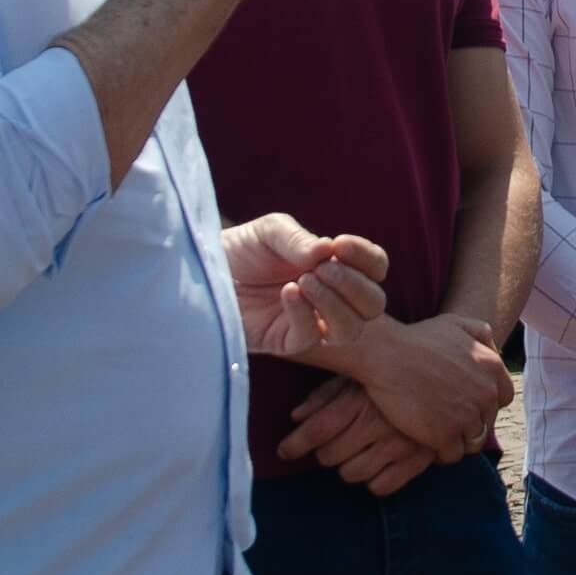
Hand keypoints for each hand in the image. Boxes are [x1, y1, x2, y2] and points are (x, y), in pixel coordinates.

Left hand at [223, 215, 388, 359]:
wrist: (200, 270)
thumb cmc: (240, 249)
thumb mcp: (269, 231)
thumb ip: (298, 239)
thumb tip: (327, 253)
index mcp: (334, 267)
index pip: (375, 269)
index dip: (367, 258)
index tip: (339, 244)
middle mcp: (329, 298)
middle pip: (375, 304)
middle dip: (354, 285)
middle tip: (322, 269)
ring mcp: (309, 323)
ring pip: (352, 330)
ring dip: (336, 304)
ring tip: (305, 281)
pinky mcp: (284, 342)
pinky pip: (309, 339)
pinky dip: (304, 314)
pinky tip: (286, 293)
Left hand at [279, 374, 437, 495]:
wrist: (449, 379)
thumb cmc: (394, 376)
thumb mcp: (359, 376)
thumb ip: (325, 395)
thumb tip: (296, 417)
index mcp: (361, 399)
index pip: (317, 430)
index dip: (294, 444)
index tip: (283, 451)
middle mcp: (378, 423)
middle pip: (330, 456)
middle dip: (323, 453)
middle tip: (328, 446)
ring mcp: (398, 445)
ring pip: (352, 474)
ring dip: (346, 467)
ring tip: (353, 454)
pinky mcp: (417, 461)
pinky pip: (382, 487)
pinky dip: (373, 481)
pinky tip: (376, 465)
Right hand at [347, 310, 514, 462]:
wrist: (386, 354)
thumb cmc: (416, 338)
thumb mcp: (455, 323)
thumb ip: (480, 333)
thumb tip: (493, 349)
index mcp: (492, 368)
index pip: (504, 397)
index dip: (485, 402)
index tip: (465, 402)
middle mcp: (486, 394)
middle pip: (487, 421)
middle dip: (470, 422)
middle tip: (445, 419)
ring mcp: (468, 416)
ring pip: (472, 442)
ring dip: (457, 440)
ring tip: (436, 433)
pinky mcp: (446, 435)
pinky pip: (452, 455)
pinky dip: (441, 452)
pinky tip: (426, 442)